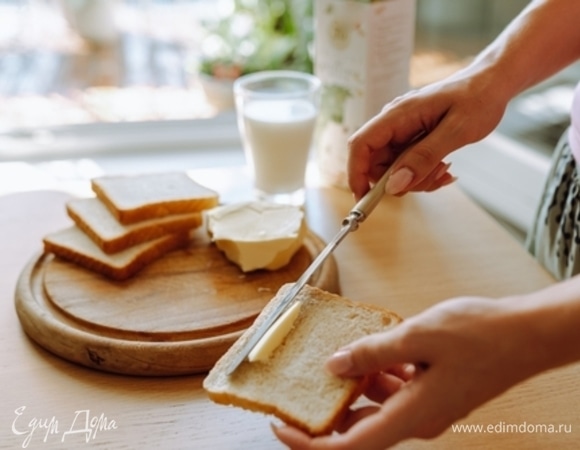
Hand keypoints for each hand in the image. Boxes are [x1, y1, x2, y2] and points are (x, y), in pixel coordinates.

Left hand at [272, 296, 542, 449]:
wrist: (526, 334)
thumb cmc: (480, 335)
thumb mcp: (416, 336)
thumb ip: (371, 353)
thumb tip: (334, 365)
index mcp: (412, 416)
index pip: (348, 446)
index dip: (309, 444)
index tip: (281, 427)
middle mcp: (418, 420)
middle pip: (359, 426)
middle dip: (329, 407)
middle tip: (305, 381)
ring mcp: (427, 407)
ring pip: (376, 404)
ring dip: (356, 384)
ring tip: (343, 354)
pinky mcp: (434, 393)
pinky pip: (395, 391)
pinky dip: (379, 374)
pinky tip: (376, 349)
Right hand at [347, 68, 508, 198]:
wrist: (492, 83)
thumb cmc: (478, 98)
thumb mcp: (456, 131)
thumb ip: (423, 158)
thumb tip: (394, 185)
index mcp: (398, 115)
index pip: (361, 145)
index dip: (356, 173)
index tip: (364, 198)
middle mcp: (394, 123)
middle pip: (376, 162)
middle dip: (399, 180)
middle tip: (431, 180)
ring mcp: (402, 131)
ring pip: (393, 168)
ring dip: (416, 178)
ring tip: (445, 170)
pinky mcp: (412, 138)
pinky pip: (407, 164)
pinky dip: (423, 173)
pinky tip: (444, 168)